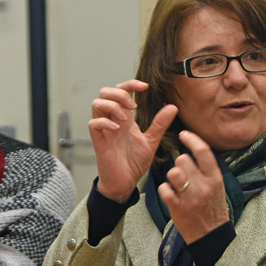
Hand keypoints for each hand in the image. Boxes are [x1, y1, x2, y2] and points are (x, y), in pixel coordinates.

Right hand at [89, 80, 177, 202]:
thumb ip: (160, 124)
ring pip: (96, 104)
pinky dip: (104, 122)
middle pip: (105, 92)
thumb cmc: (134, 162)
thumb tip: (173, 106)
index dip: (131, 83)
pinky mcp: (98, 141)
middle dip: (119, 93)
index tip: (145, 86)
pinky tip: (117, 129)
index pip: (122, 90)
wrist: (125, 182)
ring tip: (125, 118)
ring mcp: (104, 129)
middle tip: (133, 106)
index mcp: (125, 117)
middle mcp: (113, 120)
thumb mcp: (151, 140)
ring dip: (112, 106)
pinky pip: (93, 124)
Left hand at [158, 130, 229, 242]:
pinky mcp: (177, 208)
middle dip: (180, 164)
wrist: (210, 234)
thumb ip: (207, 169)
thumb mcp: (218, 186)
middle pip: (182, 160)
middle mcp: (204, 186)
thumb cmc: (213, 207)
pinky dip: (165, 190)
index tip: (184, 134)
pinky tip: (171, 195)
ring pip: (172, 172)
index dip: (192, 139)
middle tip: (183, 174)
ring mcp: (190, 197)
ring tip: (177, 184)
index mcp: (215, 178)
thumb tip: (193, 149)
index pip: (203, 151)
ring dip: (172, 176)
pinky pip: (164, 188)